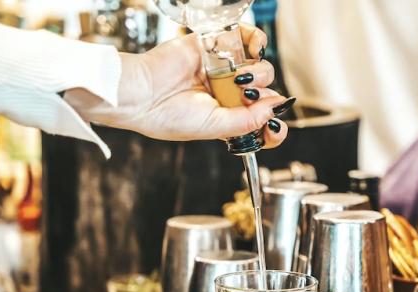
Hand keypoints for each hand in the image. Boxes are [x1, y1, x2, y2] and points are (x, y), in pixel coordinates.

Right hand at [65, 23, 289, 147]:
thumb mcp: (214, 127)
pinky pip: (247, 39)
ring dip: (260, 72)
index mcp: (227, 117)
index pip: (262, 122)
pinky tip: (252, 51)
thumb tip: (274, 110)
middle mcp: (228, 93)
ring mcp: (223, 70)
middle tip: (247, 97)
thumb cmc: (166, 116)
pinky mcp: (216, 45)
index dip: (275, 124)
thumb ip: (247, 121)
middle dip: (266, 97)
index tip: (277, 127)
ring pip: (260, 68)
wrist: (141, 94)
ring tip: (241, 78)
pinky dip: (256, 41)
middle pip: (265, 93)